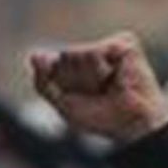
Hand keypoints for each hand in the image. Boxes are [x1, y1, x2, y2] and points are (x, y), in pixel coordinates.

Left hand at [28, 33, 167, 145]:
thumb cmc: (101, 118)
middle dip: (74, 82)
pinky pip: (93, 54)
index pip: (50, 64)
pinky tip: (115, 78)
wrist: (132, 124)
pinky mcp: (123, 43)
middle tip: (96, 93)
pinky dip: (99, 73)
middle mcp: (92, 52)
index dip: (60, 85)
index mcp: (78, 65)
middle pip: (62, 58)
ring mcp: (108, 45)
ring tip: (106, 86)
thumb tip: (34, 55)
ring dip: (88, 79)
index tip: (79, 97)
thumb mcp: (63, 104)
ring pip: (75, 54)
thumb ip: (44, 82)